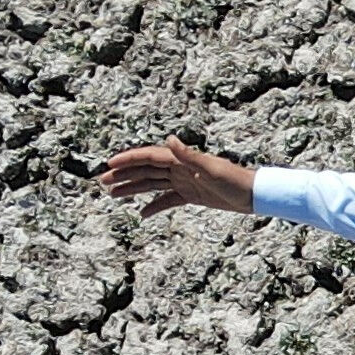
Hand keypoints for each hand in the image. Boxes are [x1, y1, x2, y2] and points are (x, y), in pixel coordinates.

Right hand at [94, 138, 256, 214]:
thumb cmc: (234, 180)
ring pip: (152, 184)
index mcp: (181, 160)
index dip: (128, 160)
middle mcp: (179, 169)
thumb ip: (189, 155)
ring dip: (133, 188)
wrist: (253, 194)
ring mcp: (184, 182)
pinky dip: (154, 206)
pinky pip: (166, 200)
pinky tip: (141, 214)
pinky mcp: (191, 196)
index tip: (109, 164)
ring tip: (113, 195)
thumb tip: (170, 139)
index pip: (148, 157)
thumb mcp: (211, 168)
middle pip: (145, 170)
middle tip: (102, 182)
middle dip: (123, 175)